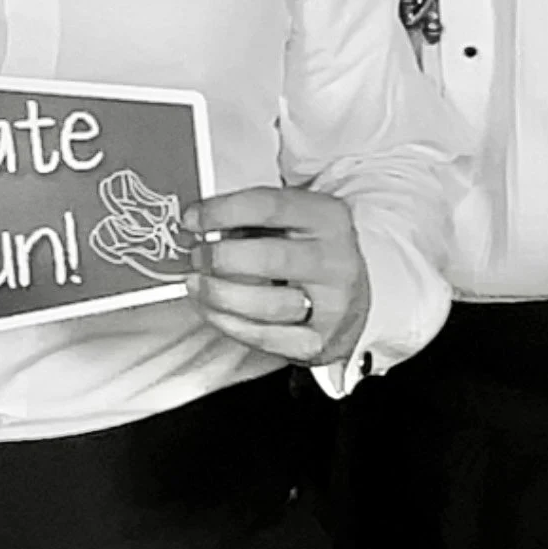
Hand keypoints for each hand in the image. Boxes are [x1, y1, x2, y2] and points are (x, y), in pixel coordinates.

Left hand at [182, 186, 370, 366]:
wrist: (355, 294)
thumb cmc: (310, 250)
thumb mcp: (292, 220)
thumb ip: (250, 219)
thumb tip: (199, 225)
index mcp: (327, 218)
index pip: (268, 207)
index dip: (222, 212)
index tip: (192, 219)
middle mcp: (335, 261)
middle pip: (270, 258)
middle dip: (221, 257)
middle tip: (196, 256)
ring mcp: (333, 305)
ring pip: (268, 304)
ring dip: (220, 294)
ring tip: (197, 284)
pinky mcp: (319, 342)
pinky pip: (266, 337)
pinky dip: (230, 324)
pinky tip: (212, 310)